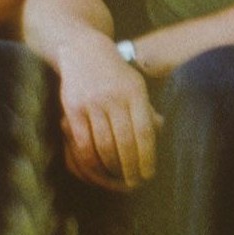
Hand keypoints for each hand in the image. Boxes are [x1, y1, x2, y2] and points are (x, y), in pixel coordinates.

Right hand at [56, 36, 157, 191]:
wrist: (84, 52)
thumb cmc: (116, 74)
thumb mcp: (136, 85)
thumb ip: (146, 110)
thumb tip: (160, 131)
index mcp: (135, 92)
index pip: (144, 132)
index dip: (147, 157)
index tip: (149, 174)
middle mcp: (114, 98)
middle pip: (124, 142)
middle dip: (130, 167)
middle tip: (135, 182)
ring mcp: (92, 103)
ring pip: (103, 145)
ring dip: (112, 168)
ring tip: (118, 179)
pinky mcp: (73, 109)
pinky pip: (83, 142)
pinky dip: (91, 160)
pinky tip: (98, 169)